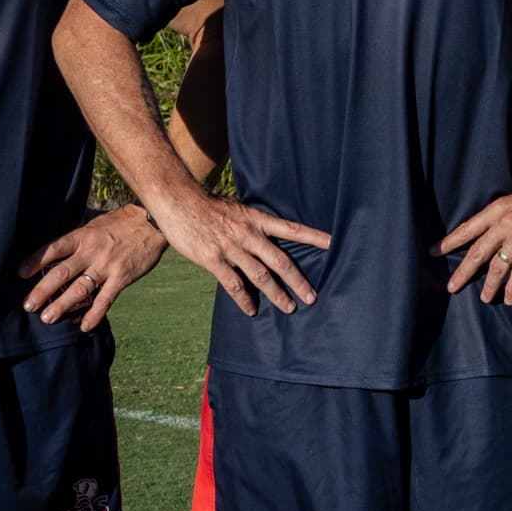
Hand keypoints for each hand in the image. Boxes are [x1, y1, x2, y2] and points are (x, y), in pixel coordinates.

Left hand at [19, 204, 170, 330]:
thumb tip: (55, 223)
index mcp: (83, 235)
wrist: (152, 223)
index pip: (54, 248)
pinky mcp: (122, 278)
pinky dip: (94, 314)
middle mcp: (92, 251)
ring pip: (81, 289)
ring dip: (63, 305)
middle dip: (43, 290)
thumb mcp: (95, 219)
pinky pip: (106, 300)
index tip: (20, 273)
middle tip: (28, 306)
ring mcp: (107, 266)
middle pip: (62, 272)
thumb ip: (77, 228)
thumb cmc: (121, 221)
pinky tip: (84, 327)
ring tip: (47, 319)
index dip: (36, 260)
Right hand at [148, 190, 330, 317]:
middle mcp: (247, 234)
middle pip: (280, 260)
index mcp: (256, 219)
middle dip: (298, 280)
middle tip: (312, 297)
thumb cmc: (207, 205)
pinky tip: (251, 310)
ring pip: (260, 276)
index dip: (314, 237)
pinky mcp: (212, 259)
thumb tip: (270, 236)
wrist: (177, 200)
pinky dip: (244, 300)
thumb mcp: (237, 209)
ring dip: (276, 294)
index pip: (292, 229)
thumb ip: (253, 224)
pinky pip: (233, 284)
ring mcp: (230, 247)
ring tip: (289, 307)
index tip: (334, 244)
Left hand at [436, 164, 511, 303]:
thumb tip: (495, 235)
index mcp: (497, 210)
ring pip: (497, 267)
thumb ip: (504, 218)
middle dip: (463, 272)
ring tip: (484, 298)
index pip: (467, 228)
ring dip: (489, 285)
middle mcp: (504, 223)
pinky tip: (509, 298)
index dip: (449, 241)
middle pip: (477, 252)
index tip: (433, 251)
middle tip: (451, 287)